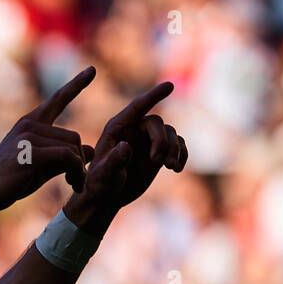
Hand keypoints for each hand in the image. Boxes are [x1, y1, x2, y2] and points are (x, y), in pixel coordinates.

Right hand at [0, 67, 96, 214]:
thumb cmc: (9, 183)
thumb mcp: (41, 167)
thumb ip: (65, 157)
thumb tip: (91, 150)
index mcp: (29, 124)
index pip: (57, 100)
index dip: (76, 85)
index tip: (92, 70)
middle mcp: (29, 125)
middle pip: (73, 137)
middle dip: (80, 162)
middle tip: (78, 181)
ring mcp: (28, 136)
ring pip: (72, 147)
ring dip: (79, 169)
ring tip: (75, 185)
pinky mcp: (31, 152)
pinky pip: (67, 157)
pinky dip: (75, 172)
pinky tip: (72, 185)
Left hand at [69, 81, 186, 218]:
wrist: (107, 197)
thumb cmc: (100, 184)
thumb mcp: (104, 175)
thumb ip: (114, 161)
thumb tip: (126, 146)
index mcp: (118, 127)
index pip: (137, 107)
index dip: (153, 95)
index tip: (170, 86)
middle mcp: (135, 129)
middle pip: (157, 124)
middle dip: (162, 142)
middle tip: (158, 162)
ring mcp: (148, 140)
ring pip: (171, 133)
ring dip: (175, 149)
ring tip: (172, 167)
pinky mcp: (159, 151)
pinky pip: (179, 144)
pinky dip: (182, 154)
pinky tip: (177, 168)